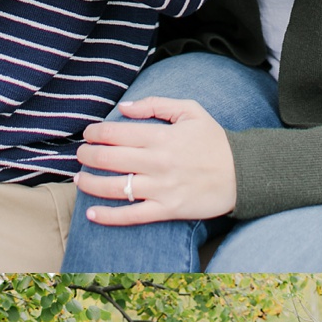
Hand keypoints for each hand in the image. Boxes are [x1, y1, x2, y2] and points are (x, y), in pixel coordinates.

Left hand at [76, 98, 236, 224]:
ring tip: (78, 180)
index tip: (88, 133)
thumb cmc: (214, 141)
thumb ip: (156, 104)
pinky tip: (91, 214)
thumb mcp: (190, 111)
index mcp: (162, 137)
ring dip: (90, 183)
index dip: (96, 132)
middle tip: (81, 154)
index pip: (117, 133)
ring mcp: (161, 188)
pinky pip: (131, 215)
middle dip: (88, 155)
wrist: (242, 174)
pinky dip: (109, 216)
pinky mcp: (166, 210)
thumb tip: (125, 107)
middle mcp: (157, 163)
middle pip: (110, 159)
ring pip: (115, 187)